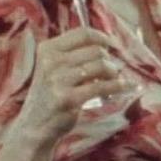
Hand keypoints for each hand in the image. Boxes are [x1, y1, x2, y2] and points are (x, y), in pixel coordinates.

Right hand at [9, 27, 135, 143]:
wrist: (34, 126)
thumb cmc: (49, 95)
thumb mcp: (53, 68)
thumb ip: (73, 54)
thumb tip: (107, 43)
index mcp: (47, 49)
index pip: (83, 33)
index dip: (102, 37)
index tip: (112, 45)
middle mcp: (51, 62)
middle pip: (96, 50)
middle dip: (109, 60)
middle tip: (112, 71)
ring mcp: (58, 80)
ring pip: (101, 66)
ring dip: (113, 73)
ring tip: (114, 80)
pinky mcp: (68, 99)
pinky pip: (102, 87)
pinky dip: (119, 86)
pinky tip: (125, 87)